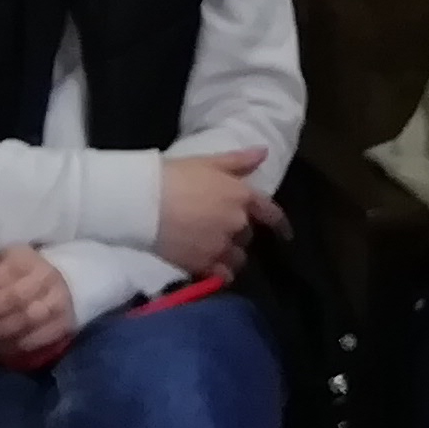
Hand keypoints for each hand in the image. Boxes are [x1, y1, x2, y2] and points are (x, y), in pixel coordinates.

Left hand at [0, 245, 74, 367]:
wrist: (58, 286)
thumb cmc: (20, 275)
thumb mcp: (2, 263)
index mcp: (29, 259)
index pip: (6, 270)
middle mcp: (47, 278)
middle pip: (16, 297)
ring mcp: (57, 302)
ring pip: (27, 319)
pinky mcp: (62, 324)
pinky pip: (38, 338)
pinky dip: (16, 344)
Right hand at [152, 146, 283, 276]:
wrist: (142, 202)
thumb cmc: (174, 175)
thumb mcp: (207, 162)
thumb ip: (238, 161)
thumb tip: (264, 153)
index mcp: (241, 196)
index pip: (270, 212)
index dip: (279, 222)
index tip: (285, 232)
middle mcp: (237, 223)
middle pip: (247, 234)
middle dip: (239, 232)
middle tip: (220, 228)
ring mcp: (221, 246)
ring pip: (237, 257)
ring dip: (231, 254)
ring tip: (215, 250)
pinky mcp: (203, 265)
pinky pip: (221, 274)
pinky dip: (220, 273)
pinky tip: (211, 270)